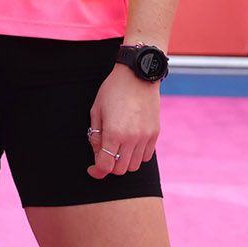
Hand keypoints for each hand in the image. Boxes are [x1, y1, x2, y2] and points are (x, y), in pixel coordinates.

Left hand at [86, 63, 160, 179]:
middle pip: (120, 169)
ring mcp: (145, 137)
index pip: (105, 166)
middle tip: (104, 155)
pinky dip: (137, 156)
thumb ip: (96, 135)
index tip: (92, 169)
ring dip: (124, 162)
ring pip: (134, 166)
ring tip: (117, 148)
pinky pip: (146, 156)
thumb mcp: (96, 109)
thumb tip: (98, 153)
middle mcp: (131, 138)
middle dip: (109, 166)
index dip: (97, 171)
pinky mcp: (155, 134)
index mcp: (114, 133)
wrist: (138, 75)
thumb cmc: (113, 90)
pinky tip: (130, 144)